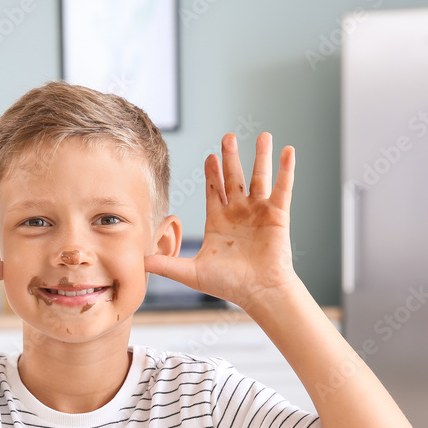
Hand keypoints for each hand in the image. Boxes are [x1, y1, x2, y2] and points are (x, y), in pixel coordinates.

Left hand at [145, 133, 298, 310]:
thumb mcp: (191, 273)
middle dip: (231, 157)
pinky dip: (285, 169)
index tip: (209, 156)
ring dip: (261, 156)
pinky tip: (287, 151)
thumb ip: (166, 264)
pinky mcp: (278, 215)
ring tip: (262, 135)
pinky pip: (283, 188)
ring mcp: (259, 212)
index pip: (213, 191)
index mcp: (219, 222)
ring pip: (259, 178)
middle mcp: (239, 213)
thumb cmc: (228, 285)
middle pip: (234, 178)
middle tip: (228, 137)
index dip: (212, 173)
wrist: (258, 292)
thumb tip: (140, 262)